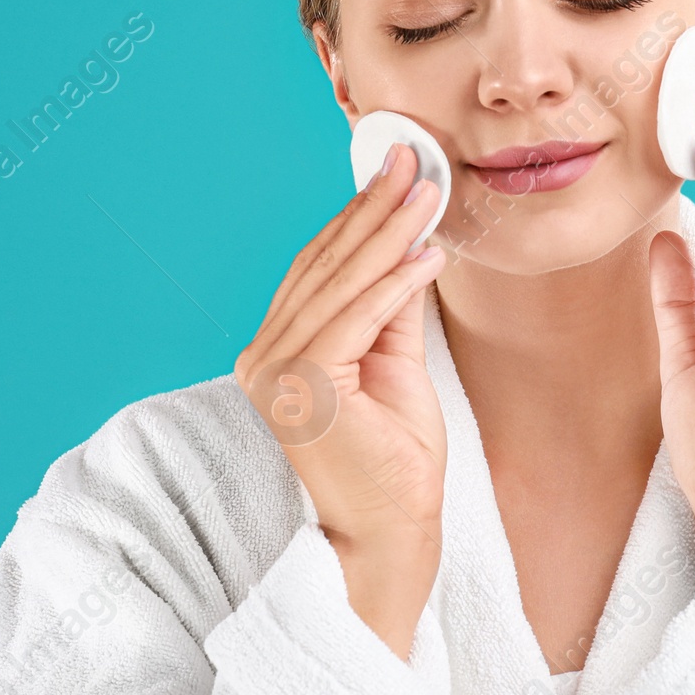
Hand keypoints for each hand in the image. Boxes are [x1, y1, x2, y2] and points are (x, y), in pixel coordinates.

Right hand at [234, 144, 446, 656]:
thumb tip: (410, 241)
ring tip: (429, 188)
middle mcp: (264, 357)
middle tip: (414, 156)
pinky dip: (396, 280)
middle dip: (374, 206)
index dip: (358, 215)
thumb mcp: (396, 365)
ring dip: (389, 230)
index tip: (398, 170)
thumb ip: (393, 306)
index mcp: (277, 351)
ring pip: (342, 283)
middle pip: (326, 265)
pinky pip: (358, 318)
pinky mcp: (304, 388)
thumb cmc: (395, 462)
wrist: (390, 538)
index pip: (319, 269)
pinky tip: (429, 251)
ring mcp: (277, 373)